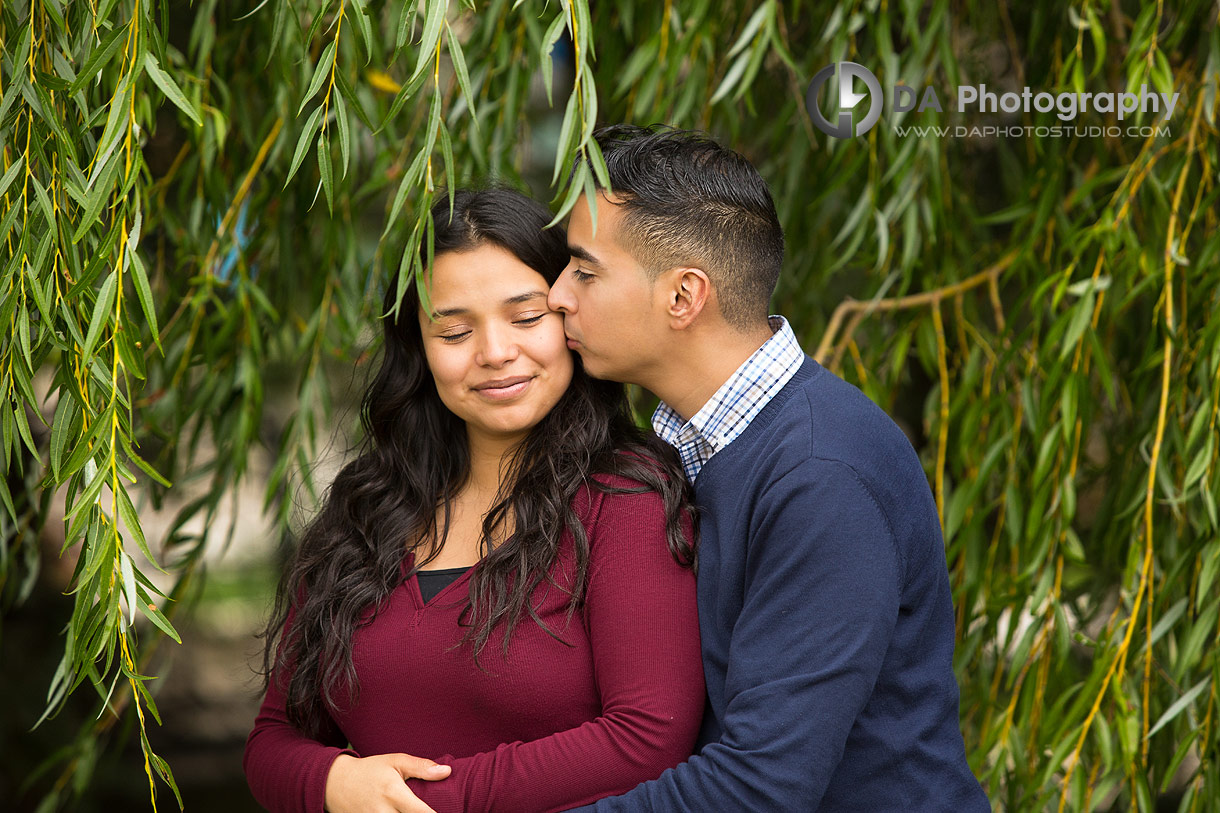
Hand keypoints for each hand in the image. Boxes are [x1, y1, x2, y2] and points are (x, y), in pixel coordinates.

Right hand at [324, 753, 451, 812]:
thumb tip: (447, 771)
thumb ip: (422, 767)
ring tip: (414, 811)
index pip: (422, 812)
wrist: (335, 783)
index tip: (450, 812)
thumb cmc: (371, 770)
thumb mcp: (395, 761)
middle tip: (435, 812)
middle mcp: (382, 812)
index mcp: (393, 793)